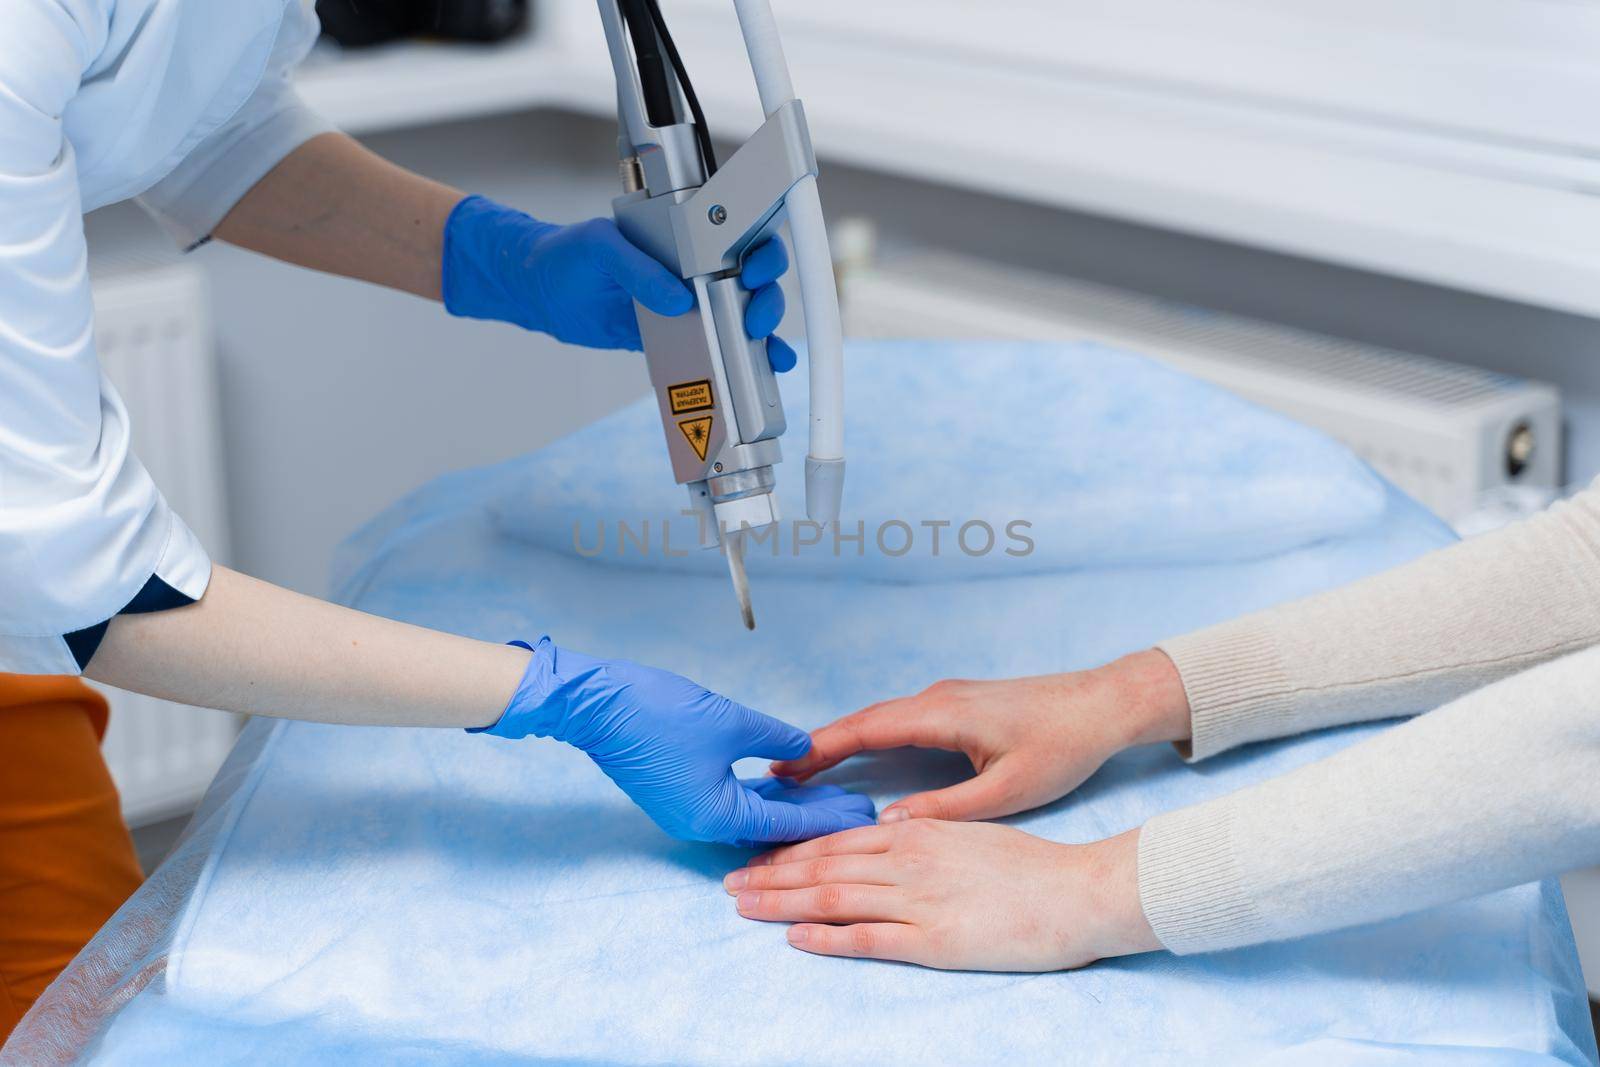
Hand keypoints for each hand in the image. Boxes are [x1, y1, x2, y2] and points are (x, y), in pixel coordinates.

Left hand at [441, 194, 796, 367]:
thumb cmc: (567, 253)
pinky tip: (757, 373)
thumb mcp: (598, 245)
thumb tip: (676, 299)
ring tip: (769, 354)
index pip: (738, 234)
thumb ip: (636, 266)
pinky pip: (716, 350)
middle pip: (754, 280)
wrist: (540, 292)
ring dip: (764, 336)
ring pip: (743, 318)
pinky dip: (740, 362)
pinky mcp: (678, 338)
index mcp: (684, 234)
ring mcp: (691, 305)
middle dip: (767, 299)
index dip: (759, 250)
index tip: (753, 270)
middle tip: (753, 318)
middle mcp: (696, 267)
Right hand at [475, 638, 873, 845]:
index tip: (865, 815)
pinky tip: (782, 784)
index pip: (789, 824)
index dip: (830, 817)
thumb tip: (802, 748)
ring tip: (829, 795)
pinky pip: (728, 805)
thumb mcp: (729, 721)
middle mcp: (701, 824)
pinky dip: (758, 797)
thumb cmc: (655, 712)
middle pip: (772, 828)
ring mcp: (685, 812)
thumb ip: (774, 739)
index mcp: (717, 814)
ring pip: (750, 817)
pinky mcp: (675, 795)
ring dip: (787, 807)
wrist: (593, 703)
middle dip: (815, 817)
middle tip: (857, 807)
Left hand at [724, 821, 1159, 969]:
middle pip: (823, 867)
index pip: (838, 839)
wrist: (1079, 891)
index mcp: (917, 832)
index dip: (792, 850)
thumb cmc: (1031, 865)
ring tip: (743, 906)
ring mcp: (919, 901)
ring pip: (833, 898)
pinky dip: (826, 939)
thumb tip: (887, 836)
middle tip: (729, 882)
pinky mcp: (934, 941)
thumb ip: (923, 836)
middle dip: (771, 875)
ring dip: (781, 902)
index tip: (758, 857)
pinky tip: (794, 939)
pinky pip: (868, 939)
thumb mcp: (968, 834)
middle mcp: (909, 860)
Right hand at [773, 650, 1189, 822]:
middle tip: (776, 777)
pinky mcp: (958, 704)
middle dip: (817, 748)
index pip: (865, 730)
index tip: (782, 770)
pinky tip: (858, 756)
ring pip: (879, 720)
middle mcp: (937, 699)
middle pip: (862, 722)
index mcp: (942, 714)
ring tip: (803, 770)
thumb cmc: (1063, 744)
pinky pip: (898, 720)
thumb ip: (946, 809)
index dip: (819, 750)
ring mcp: (946, 698)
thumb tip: (889, 825)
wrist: (1103, 705)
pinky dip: (868, 737)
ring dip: (841, 742)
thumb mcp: (1007, 788)